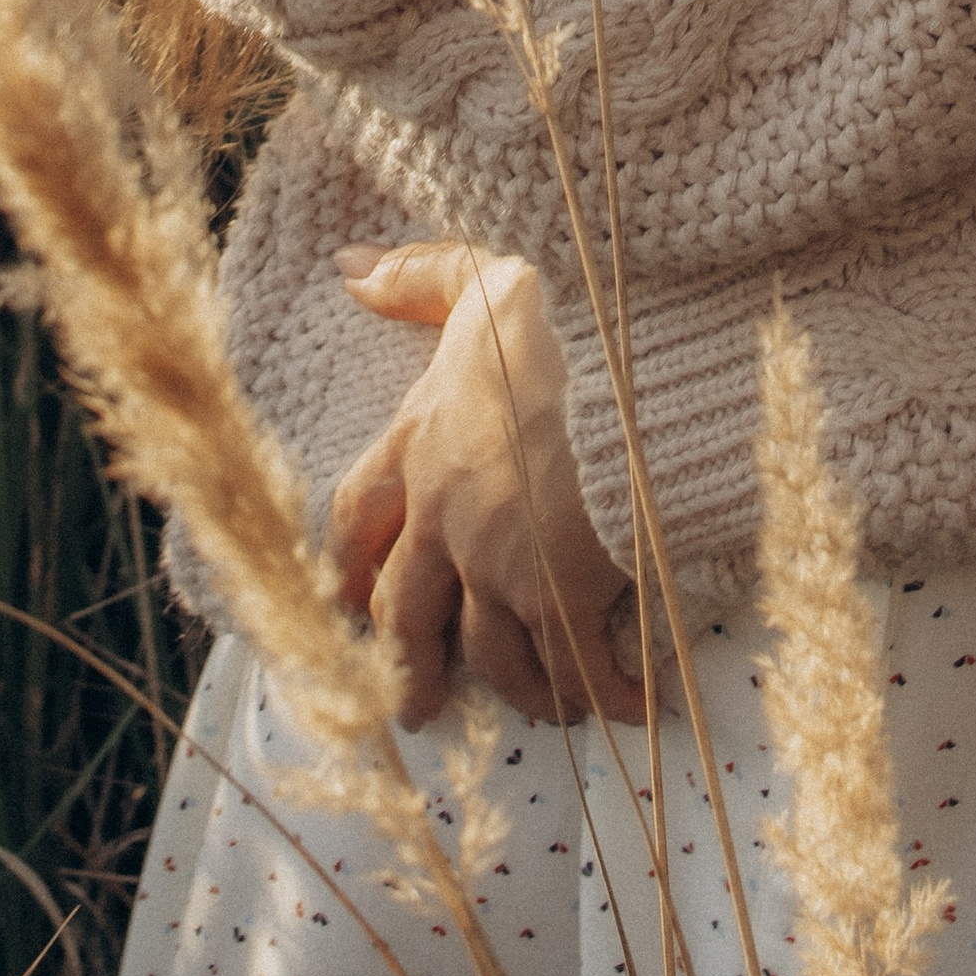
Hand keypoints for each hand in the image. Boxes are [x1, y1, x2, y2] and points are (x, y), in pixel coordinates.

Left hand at [326, 243, 648, 732]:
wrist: (632, 363)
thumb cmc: (562, 317)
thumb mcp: (484, 278)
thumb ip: (420, 276)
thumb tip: (347, 267)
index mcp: (420, 444)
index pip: (357, 519)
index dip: (347, 568)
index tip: (343, 606)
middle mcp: (445, 517)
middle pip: (406, 616)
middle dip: (410, 667)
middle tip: (416, 708)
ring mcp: (500, 565)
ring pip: (491, 653)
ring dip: (519, 686)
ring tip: (546, 705)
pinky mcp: (560, 597)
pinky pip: (572, 666)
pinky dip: (601, 691)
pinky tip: (627, 704)